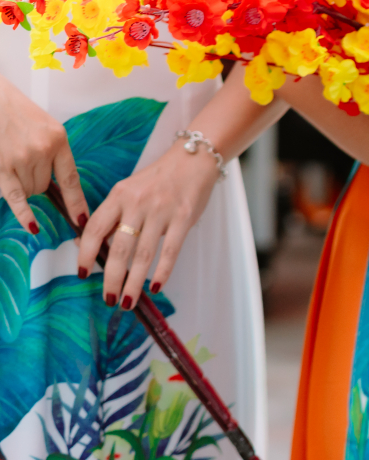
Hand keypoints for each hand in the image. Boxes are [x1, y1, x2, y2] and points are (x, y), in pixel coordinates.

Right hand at [0, 75, 84, 234]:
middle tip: (25, 164)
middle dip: (37, 183)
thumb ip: (55, 153)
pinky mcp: (2, 165)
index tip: (83, 220)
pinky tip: (32, 227)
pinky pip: (15, 197)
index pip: (71, 178)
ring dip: (23, 186)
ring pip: (29, 191)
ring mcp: (22, 158)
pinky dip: (23, 214)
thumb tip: (60, 186)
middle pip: (45, 187)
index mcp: (59, 140)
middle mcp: (43, 150)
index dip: (78, 202)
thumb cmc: (19, 114)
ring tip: (13, 162)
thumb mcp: (47, 128)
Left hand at [77, 137, 223, 306]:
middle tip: (108, 299)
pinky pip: (171, 250)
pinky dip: (162, 271)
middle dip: (112, 278)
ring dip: (134, 281)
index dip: (86, 252)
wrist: (194, 158)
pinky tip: (156, 286)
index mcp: (119, 195)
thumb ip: (113, 215)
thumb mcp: (129, 189)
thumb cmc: (159, 178)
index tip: (83, 272)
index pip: (95, 228)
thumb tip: (89, 245)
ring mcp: (162, 210)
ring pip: (143, 253)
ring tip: (128, 301)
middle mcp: (138, 203)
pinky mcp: (184, 217)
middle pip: (119, 247)